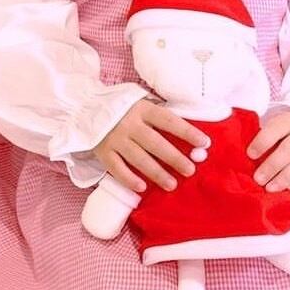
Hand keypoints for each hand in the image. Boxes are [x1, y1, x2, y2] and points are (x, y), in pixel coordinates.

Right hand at [93, 100, 209, 194]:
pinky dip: (129, 178)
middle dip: (175, 158)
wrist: (85, 107)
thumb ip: (157, 114)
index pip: (169, 121)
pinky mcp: (102, 151)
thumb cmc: (121, 107)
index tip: (205, 143)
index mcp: (142, 109)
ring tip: (171, 184)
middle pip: (155, 143)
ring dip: (157, 173)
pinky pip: (117, 168)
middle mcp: (129, 124)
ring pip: (139, 159)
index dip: (187, 132)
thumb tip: (187, 131)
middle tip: (190, 170)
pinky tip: (142, 187)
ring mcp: (114, 139)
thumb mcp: (139, 102)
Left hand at [247, 110, 289, 195]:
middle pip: (288, 150)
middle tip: (258, 179)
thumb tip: (242, 161)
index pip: (274, 130)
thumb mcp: (275, 131)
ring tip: (271, 189)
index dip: (261, 142)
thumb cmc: (286, 136)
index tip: (250, 155)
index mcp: (288, 121)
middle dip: (271, 166)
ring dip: (285, 178)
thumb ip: (263, 142)